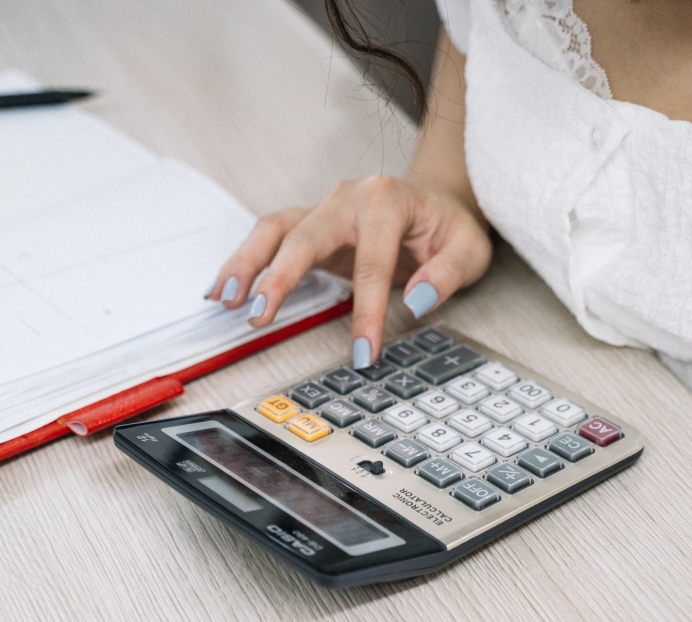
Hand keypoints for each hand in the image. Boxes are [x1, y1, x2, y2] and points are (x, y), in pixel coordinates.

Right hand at [204, 178, 491, 366]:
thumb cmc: (450, 228)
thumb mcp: (468, 250)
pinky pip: (269, 239)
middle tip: (260, 316)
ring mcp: (324, 208)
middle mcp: (348, 198)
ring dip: (246, 264)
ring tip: (225, 300)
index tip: (362, 354)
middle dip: (280, 278)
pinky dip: (244, 262)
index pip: (372, 263)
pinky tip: (223, 290)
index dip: (366, 313)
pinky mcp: (309, 224)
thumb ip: (445, 275)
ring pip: (274, 230)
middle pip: (305, 236)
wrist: (438, 203)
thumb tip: (415, 300)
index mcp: (387, 200)